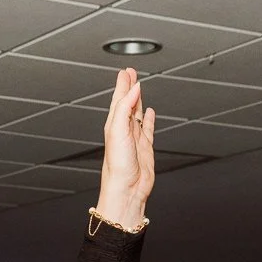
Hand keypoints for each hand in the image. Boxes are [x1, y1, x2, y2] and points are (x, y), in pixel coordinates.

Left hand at [93, 68, 155, 231]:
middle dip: (129, 88)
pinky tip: (148, 112)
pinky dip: (147, 119)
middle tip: (131, 73)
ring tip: (139, 87)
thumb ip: (125, 107)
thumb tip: (134, 88)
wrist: (127, 190)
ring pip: (136, 114)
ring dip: (137, 100)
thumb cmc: (118, 167)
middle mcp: (123, 130)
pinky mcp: (145, 148)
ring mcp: (134, 139)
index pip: (119, 99)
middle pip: (127, 103)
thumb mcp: (118, 130)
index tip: (126, 71)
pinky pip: (146, 129)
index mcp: (114, 125)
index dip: (123, 84)